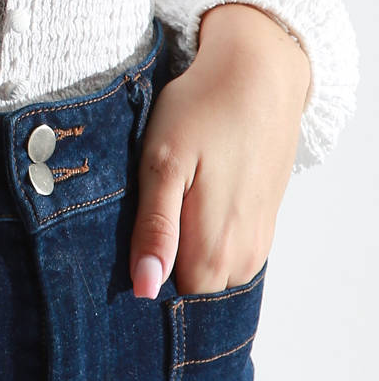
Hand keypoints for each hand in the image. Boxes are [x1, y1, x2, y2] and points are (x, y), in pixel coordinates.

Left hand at [129, 3, 311, 297]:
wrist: (258, 73)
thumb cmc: (202, 111)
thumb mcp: (162, 165)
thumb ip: (155, 231)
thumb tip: (146, 289)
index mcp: (214, 252)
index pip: (173, 307)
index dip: (142, 290)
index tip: (119, 264)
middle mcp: (243, 259)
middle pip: (192, 295)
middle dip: (161, 274)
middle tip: (134, 232)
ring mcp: (257, 243)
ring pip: (210, 276)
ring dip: (183, 258)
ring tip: (160, 215)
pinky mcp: (262, 224)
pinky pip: (227, 256)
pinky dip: (203, 242)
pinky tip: (188, 208)